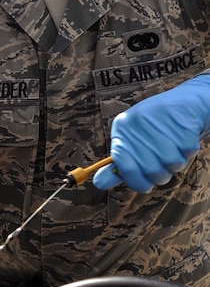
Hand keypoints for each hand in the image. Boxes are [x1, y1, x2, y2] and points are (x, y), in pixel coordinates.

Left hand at [94, 74, 209, 192]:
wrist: (186, 104)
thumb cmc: (155, 129)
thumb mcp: (132, 143)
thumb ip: (119, 165)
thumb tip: (99, 183)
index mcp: (122, 129)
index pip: (124, 168)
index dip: (136, 180)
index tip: (144, 180)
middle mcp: (137, 123)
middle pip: (151, 171)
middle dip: (160, 173)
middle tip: (162, 162)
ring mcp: (160, 122)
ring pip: (172, 164)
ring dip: (176, 162)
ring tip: (173, 147)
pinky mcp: (181, 122)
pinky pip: (187, 153)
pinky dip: (188, 152)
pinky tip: (182, 139)